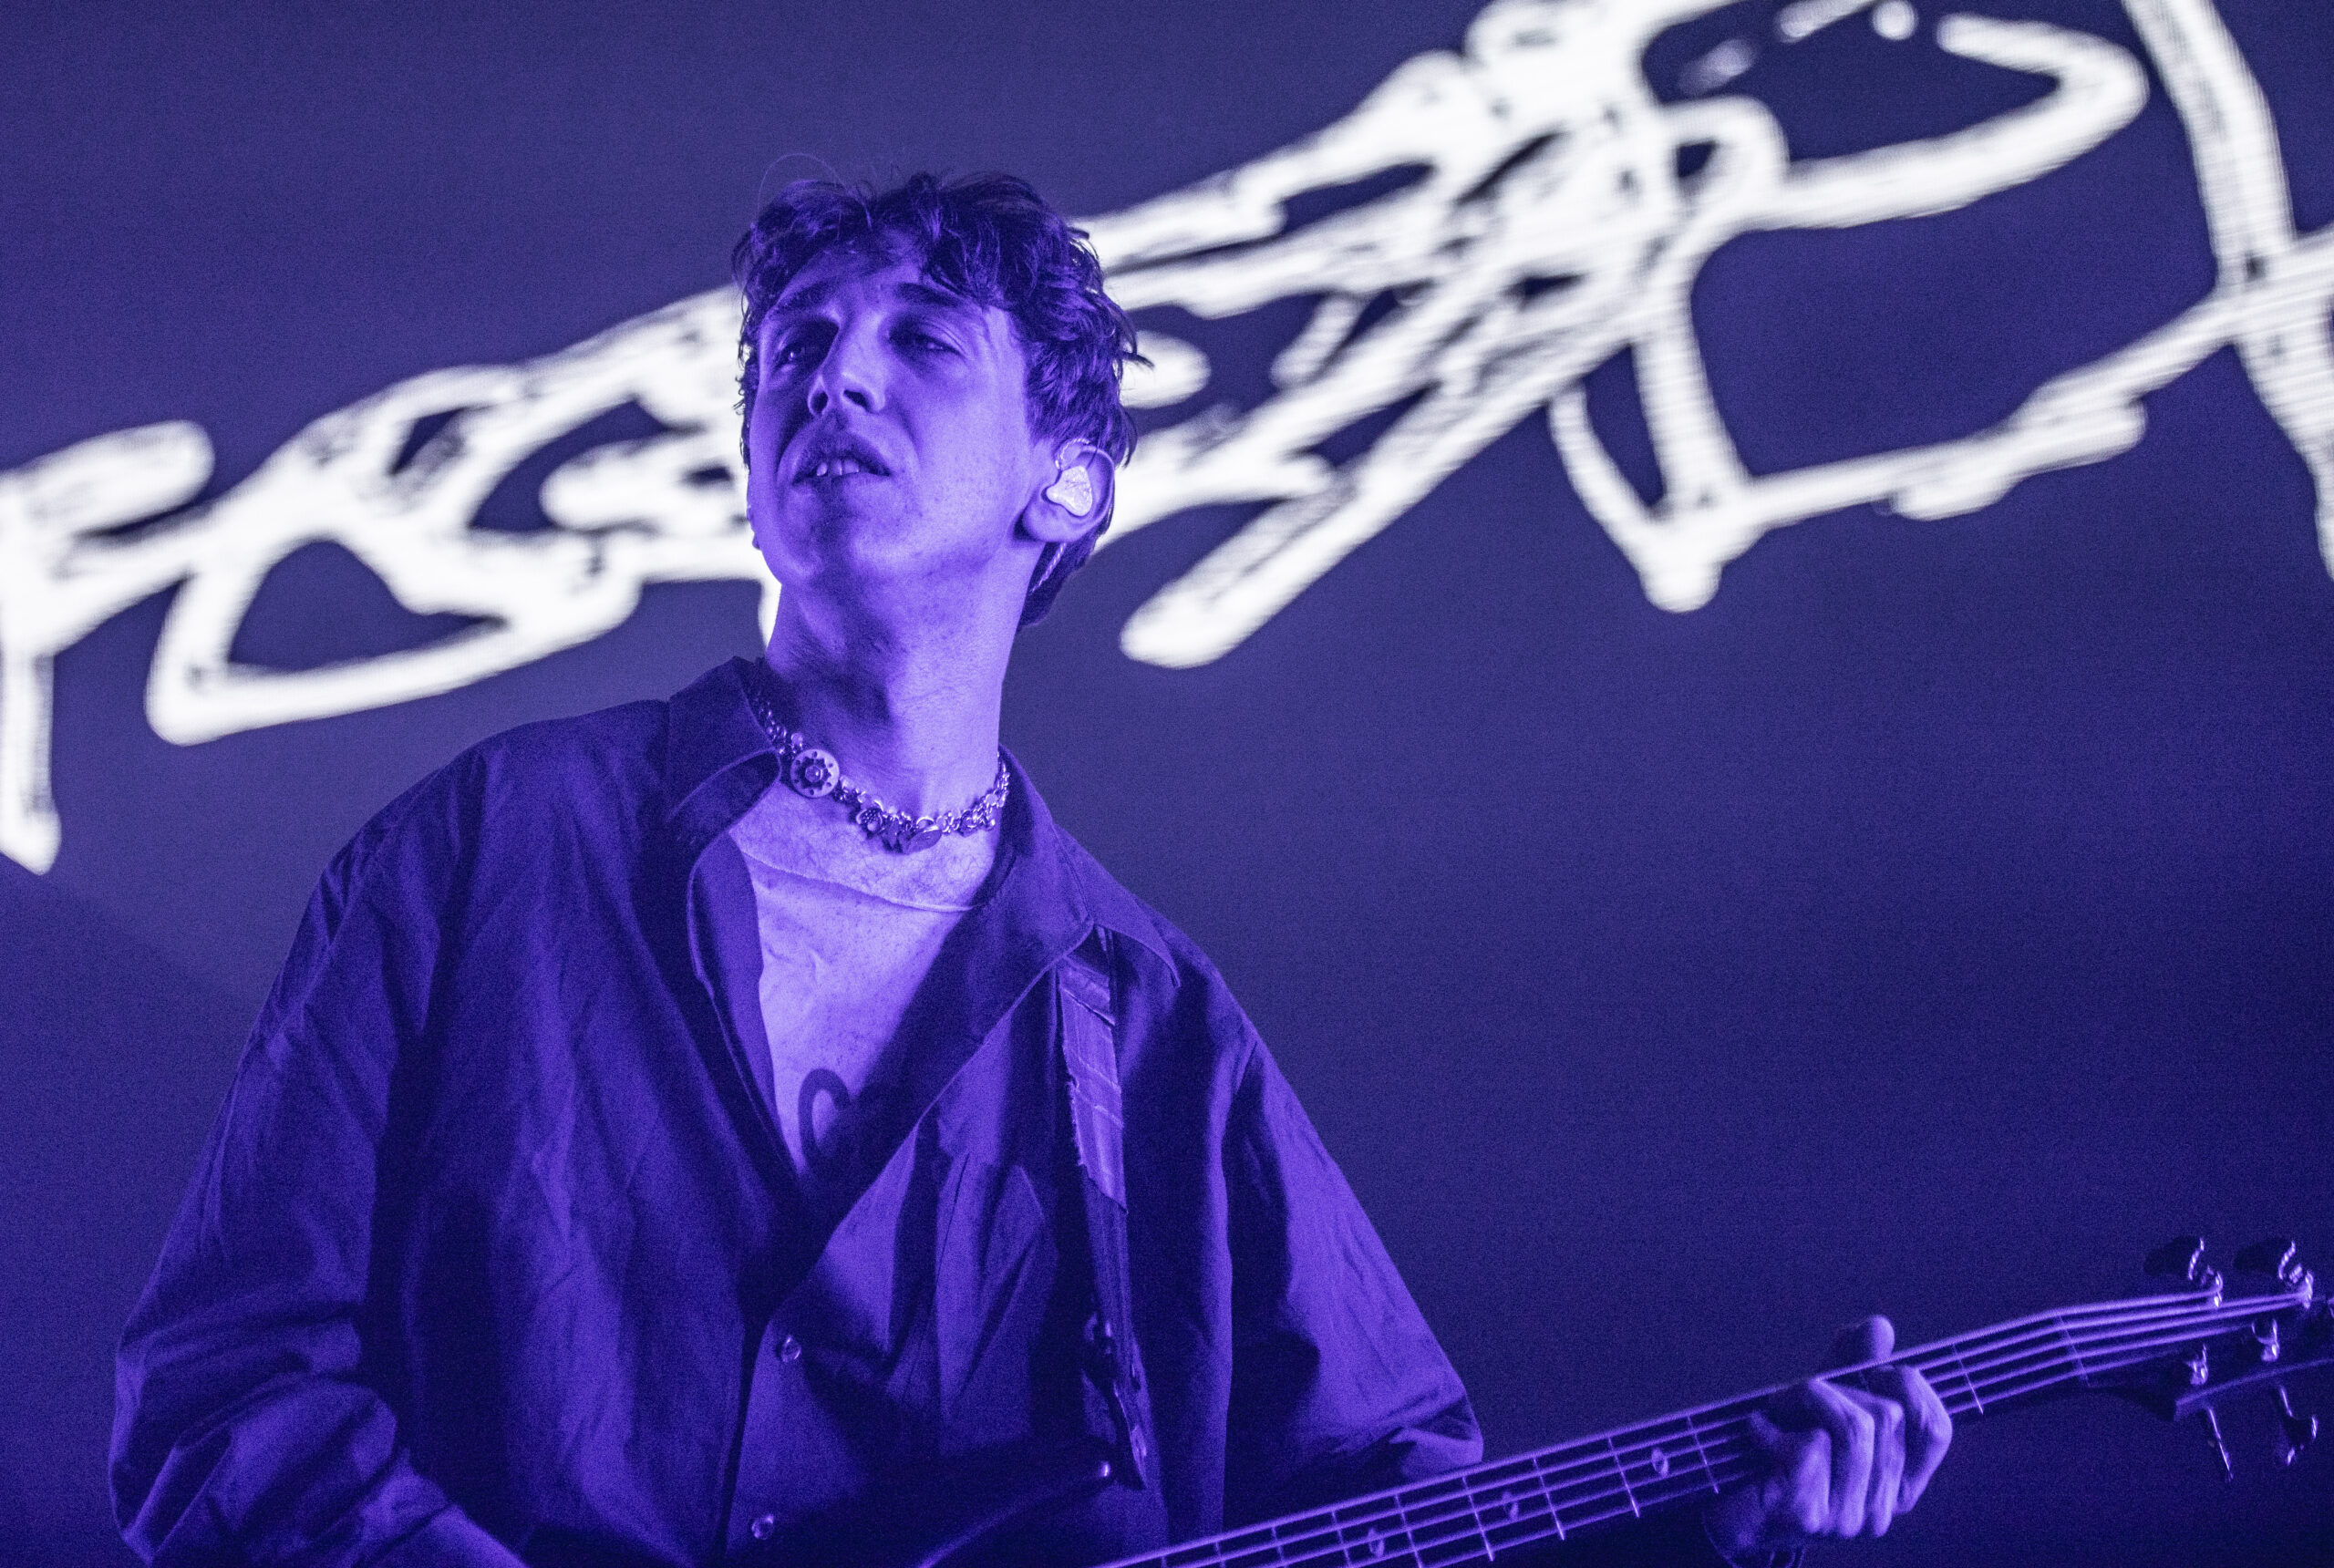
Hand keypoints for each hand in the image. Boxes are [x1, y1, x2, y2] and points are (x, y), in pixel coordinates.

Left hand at [1704, 1315, 1952, 1558]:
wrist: (1725, 1506)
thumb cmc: (1776, 1452)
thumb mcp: (1819, 1404)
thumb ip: (1852, 1366)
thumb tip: (1880, 1326)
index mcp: (1898, 1486)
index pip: (1936, 1429)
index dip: (1911, 1387)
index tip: (1874, 1371)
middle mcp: (1881, 1509)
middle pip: (1887, 1416)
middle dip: (1836, 1387)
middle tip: (1797, 1395)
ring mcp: (1848, 1518)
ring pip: (1853, 1427)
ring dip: (1805, 1399)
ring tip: (1775, 1410)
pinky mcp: (1808, 1513)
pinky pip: (1810, 1445)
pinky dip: (1773, 1425)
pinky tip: (1757, 1433)